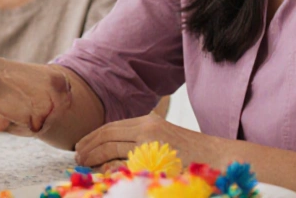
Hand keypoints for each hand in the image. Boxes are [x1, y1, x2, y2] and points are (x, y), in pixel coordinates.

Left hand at [75, 114, 219, 169]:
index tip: (80, 144)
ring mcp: (149, 145)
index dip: (92, 136)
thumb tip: (109, 153)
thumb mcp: (162, 138)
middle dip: (88, 147)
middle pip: (107, 136)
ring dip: (94, 157)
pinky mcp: (154, 161)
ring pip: (111, 149)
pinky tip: (103, 173)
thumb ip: (138, 141)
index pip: (111, 127)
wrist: (218, 158)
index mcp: (147, 122)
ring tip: (84, 164)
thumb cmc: (190, 153)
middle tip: (77, 157)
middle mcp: (146, 129)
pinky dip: (110, 169)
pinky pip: (124, 165)